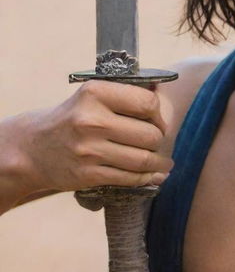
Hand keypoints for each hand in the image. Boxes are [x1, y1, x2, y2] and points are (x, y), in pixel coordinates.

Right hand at [17, 80, 173, 194]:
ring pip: (142, 159)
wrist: (32, 149)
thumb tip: (163, 92)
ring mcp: (88, 150)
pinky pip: (128, 178)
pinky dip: (147, 178)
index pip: (147, 103)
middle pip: (149, 134)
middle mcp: (91, 120)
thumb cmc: (73, 118)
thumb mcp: (93, 96)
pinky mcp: (87, 175)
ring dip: (159, 163)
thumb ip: (125, 95)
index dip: (158, 115)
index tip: (157, 121)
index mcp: (95, 93)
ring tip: (165, 162)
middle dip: (159, 140)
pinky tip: (154, 175)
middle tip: (158, 142)